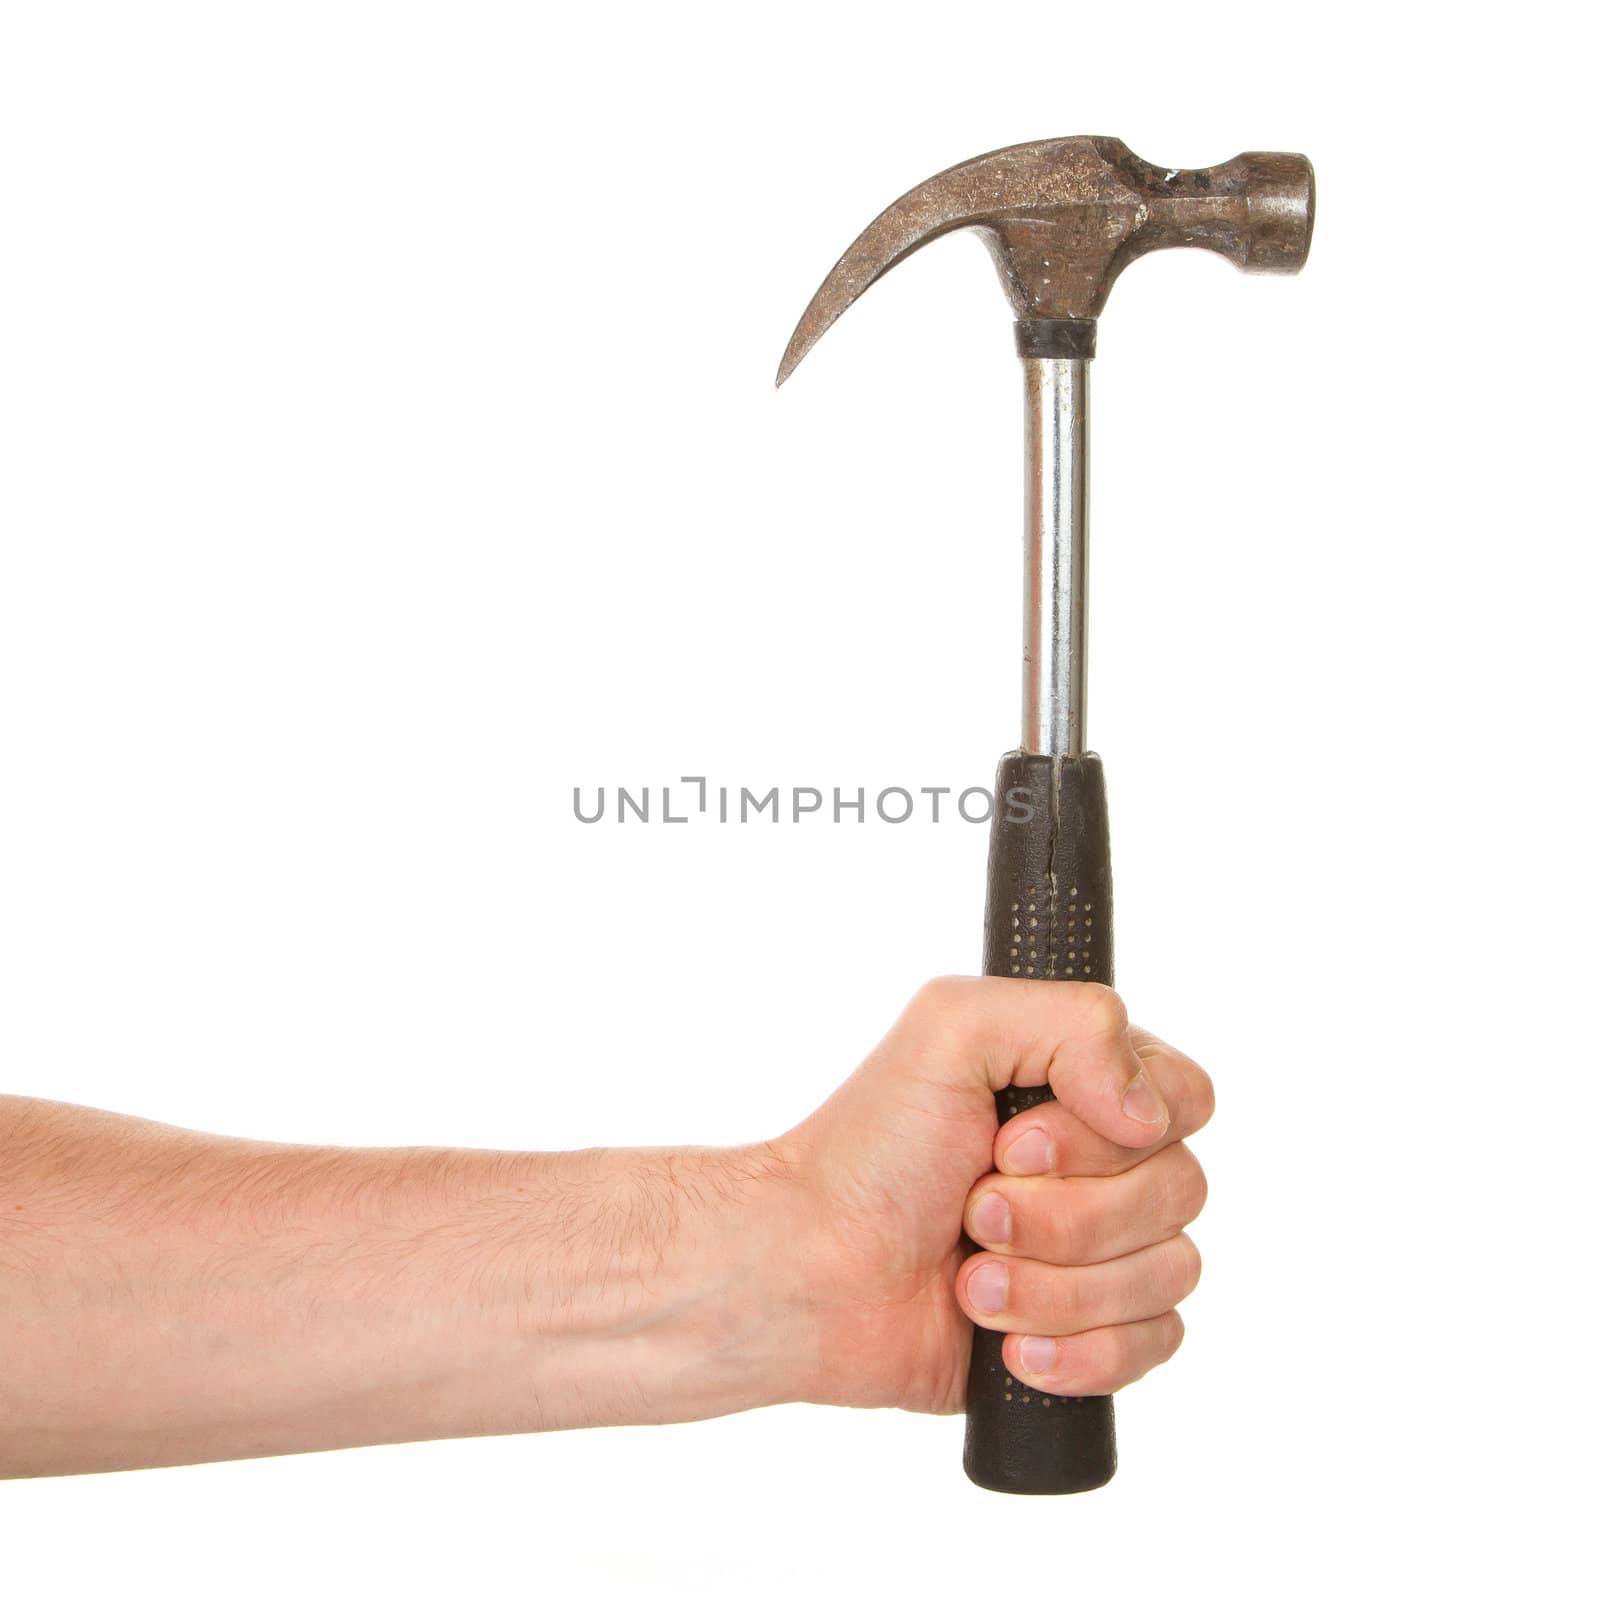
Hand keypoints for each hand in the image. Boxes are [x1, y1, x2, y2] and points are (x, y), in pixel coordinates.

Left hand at [774, 978, 1213, 1414]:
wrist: (814, 1275)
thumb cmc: (871, 1151)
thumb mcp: (952, 1027)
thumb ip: (1075, 1021)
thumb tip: (1151, 1112)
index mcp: (1083, 1085)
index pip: (1184, 1098)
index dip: (1107, 1134)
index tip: (1014, 1144)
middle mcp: (1103, 1165)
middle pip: (1181, 1191)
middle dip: (1065, 1216)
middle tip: (974, 1210)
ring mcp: (1100, 1253)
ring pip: (1167, 1273)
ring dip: (1056, 1285)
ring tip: (973, 1278)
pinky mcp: (1089, 1333)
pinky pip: (1152, 1346)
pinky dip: (1076, 1350)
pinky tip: (1008, 1343)